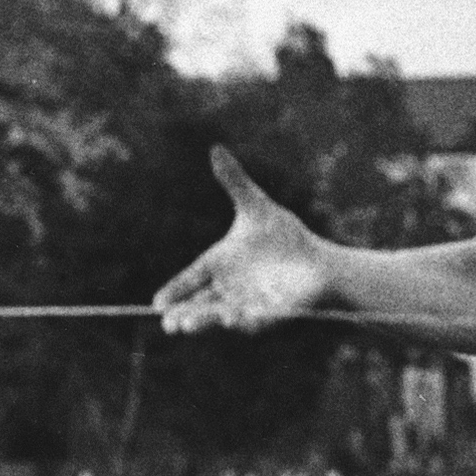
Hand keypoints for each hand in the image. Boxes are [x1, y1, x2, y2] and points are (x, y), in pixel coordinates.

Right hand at [157, 148, 332, 333]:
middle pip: (200, 304)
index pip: (191, 278)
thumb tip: (216, 148)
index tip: (156, 303)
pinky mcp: (270, 315)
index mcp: (220, 264)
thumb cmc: (286, 237)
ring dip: (205, 321)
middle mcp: (230, 289)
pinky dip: (243, 322)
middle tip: (168, 324)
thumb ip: (235, 181)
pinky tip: (232, 320)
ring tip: (187, 326)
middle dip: (185, 314)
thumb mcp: (256, 206)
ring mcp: (248, 304)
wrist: (319, 261)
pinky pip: (254, 321)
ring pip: (221, 316)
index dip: (174, 291)